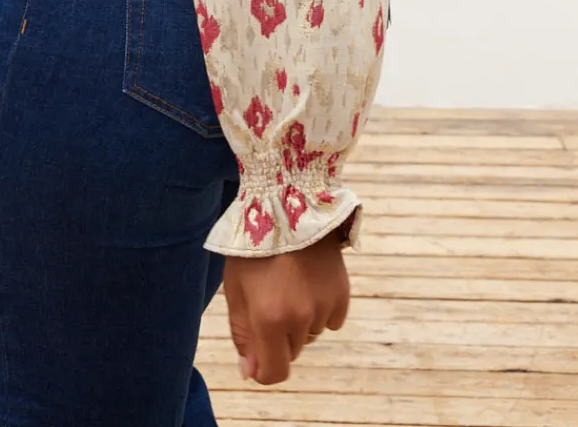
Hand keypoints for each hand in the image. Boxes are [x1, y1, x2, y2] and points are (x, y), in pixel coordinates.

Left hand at [223, 217, 352, 385]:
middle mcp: (299, 318)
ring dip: (300, 322)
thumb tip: (250, 372)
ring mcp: (324, 305)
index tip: (257, 357)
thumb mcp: (236, 289)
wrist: (286, 204)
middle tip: (270, 300)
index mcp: (268, 319)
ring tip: (289, 285)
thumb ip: (242, 334)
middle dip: (279, 338)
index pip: (274, 372)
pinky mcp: (342, 293)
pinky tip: (310, 282)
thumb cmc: (252, 248)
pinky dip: (322, 310)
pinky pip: (332, 319)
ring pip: (311, 334)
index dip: (263, 370)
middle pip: (292, 352)